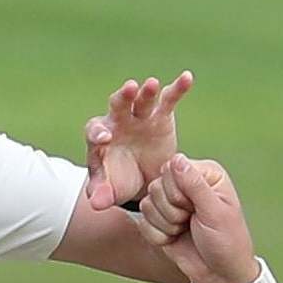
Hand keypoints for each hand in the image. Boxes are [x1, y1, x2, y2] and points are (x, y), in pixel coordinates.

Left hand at [83, 72, 193, 208]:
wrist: (143, 180)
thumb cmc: (120, 182)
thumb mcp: (110, 191)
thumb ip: (101, 195)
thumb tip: (97, 204)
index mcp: (100, 138)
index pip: (95, 130)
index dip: (98, 133)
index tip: (104, 138)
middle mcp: (119, 121)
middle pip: (118, 105)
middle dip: (122, 97)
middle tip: (128, 90)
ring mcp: (140, 117)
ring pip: (142, 100)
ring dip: (147, 91)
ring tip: (152, 84)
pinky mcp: (161, 116)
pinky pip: (169, 100)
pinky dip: (178, 88)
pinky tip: (187, 78)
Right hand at [130, 153, 260, 282]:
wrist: (218, 274)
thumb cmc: (227, 242)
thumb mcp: (214, 212)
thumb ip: (194, 184)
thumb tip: (177, 159)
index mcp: (205, 174)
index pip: (172, 168)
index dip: (178, 192)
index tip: (196, 208)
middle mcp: (186, 184)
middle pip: (156, 186)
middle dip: (171, 211)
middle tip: (190, 221)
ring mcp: (170, 202)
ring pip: (146, 204)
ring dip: (165, 224)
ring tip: (184, 230)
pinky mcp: (159, 220)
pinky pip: (142, 222)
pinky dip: (157, 236)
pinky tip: (175, 238)